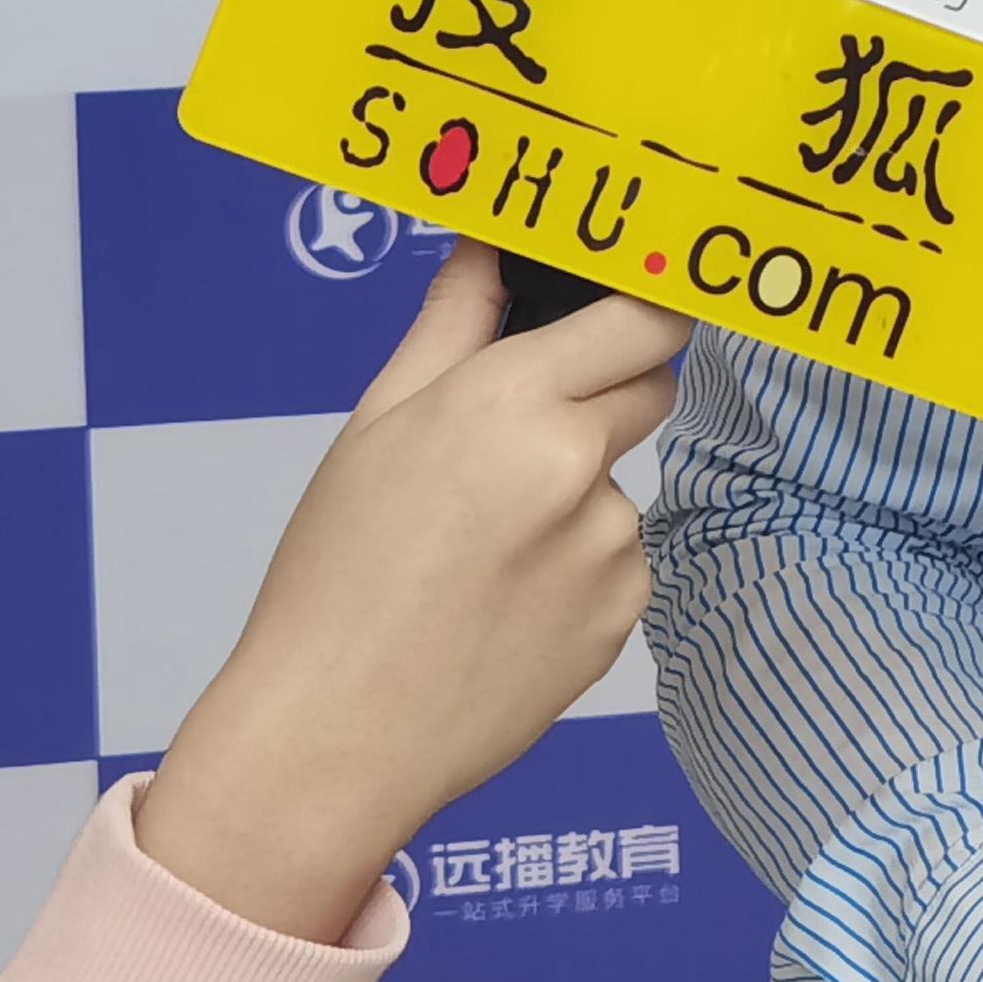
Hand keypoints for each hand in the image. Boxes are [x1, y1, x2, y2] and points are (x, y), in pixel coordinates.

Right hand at [135, 245, 687, 943]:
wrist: (332, 738)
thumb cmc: (335, 579)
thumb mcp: (376, 427)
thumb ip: (453, 321)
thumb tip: (492, 243)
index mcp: (510, 400)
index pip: (644, 315)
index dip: (648, 305)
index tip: (640, 303)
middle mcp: (576, 463)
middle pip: (650, 386)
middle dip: (605, 395)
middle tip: (520, 441)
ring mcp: (608, 543)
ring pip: (619, 485)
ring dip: (575, 500)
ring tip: (479, 558)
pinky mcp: (625, 613)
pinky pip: (618, 562)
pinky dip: (576, 575)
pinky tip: (502, 608)